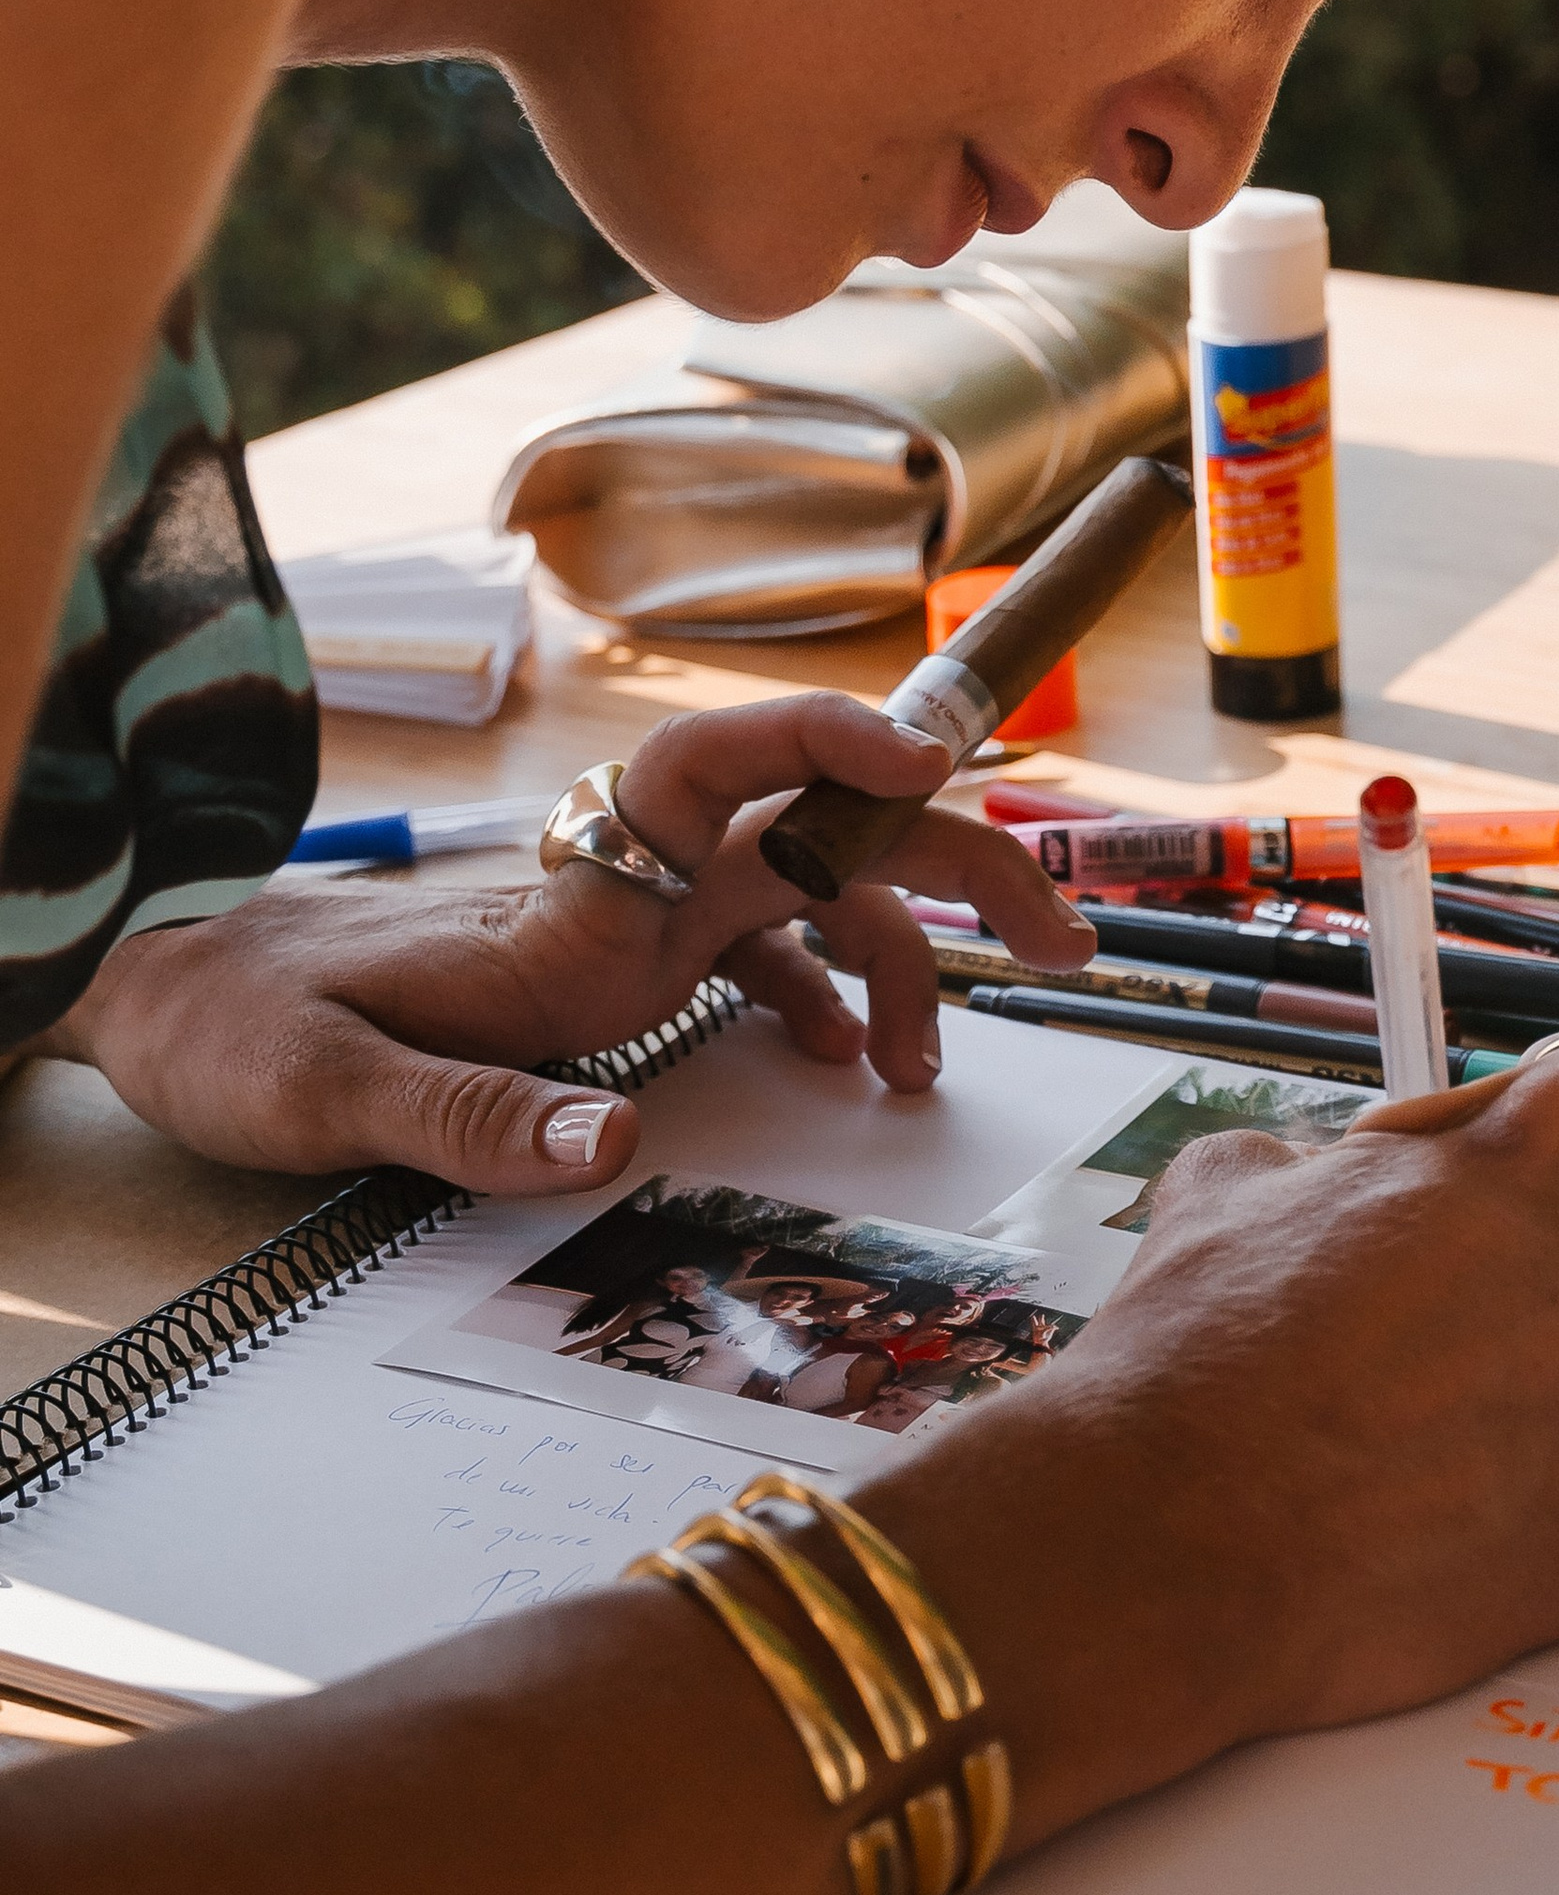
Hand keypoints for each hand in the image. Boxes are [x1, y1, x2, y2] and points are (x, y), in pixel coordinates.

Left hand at [47, 694, 1089, 1193]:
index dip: (827, 742)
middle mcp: (615, 885)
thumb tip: (618, 1152)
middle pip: (813, 824)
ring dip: (900, 951)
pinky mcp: (613, 959)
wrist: (166, 997)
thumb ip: (470, 1118)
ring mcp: (623, 916)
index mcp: (562, 900)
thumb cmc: (234, 1030)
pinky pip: (754, 950)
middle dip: (948, 856)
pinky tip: (848, 1059)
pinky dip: (825, 992)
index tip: (931, 759)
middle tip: (1057, 934)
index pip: (712, 767)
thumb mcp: (324, 1092)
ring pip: (806, 890)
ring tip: (946, 1056)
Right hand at [850, 1042, 1558, 1848]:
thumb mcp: (1244, 1176)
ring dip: (1555, 1385)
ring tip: (1430, 1426)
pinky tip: (1448, 1502)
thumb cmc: (1214, 1350)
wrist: (1187, 1556)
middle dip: (1541, 1268)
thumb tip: (1335, 1184)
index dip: (1490, 1152)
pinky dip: (1552, 1490)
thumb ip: (1337, 1161)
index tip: (1436, 1198)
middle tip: (1430, 1316)